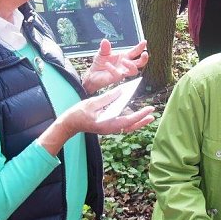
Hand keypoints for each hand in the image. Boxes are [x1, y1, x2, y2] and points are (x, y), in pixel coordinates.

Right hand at [38, 89, 154, 154]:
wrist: (68, 124)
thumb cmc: (78, 114)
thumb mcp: (92, 103)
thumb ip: (107, 97)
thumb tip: (121, 91)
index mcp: (107, 124)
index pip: (128, 121)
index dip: (140, 115)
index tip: (149, 110)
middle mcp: (110, 128)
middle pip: (130, 126)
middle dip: (142, 120)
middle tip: (152, 113)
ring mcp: (109, 128)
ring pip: (127, 126)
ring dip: (137, 120)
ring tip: (147, 113)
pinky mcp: (107, 126)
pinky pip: (121, 123)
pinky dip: (129, 119)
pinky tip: (132, 111)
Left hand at [82, 39, 148, 94]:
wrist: (93, 74)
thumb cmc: (100, 63)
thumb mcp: (102, 52)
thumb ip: (105, 47)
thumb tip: (105, 40)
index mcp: (124, 56)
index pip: (135, 52)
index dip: (140, 47)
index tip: (144, 42)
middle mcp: (125, 65)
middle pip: (140, 63)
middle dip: (144, 59)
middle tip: (144, 54)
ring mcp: (122, 72)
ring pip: (134, 71)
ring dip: (131, 65)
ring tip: (124, 60)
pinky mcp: (116, 78)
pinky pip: (118, 74)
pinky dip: (113, 69)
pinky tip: (107, 64)